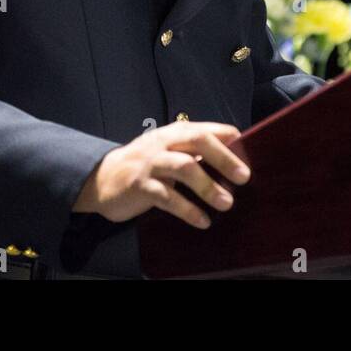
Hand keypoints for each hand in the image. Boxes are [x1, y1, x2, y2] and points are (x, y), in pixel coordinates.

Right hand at [72, 122, 250, 228]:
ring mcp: (151, 163)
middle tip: (244, 176)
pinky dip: (187, 210)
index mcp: (173, 133)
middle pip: (197, 141)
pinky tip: (202, 221)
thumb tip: (232, 163)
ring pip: (184, 168)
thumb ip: (193, 153)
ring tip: (227, 203)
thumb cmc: (145, 166)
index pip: (205, 129)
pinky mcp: (140, 186)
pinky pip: (168, 197)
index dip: (227, 139)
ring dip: (208, 186)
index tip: (249, 152)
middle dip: (223, 158)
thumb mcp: (167, 152)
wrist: (101, 178)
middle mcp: (163, 143)